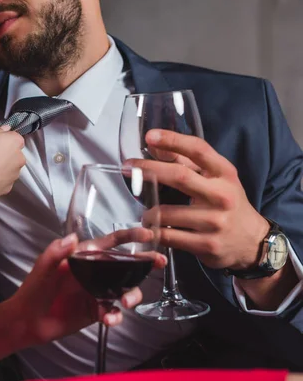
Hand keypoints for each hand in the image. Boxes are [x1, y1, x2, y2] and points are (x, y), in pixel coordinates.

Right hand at [0, 126, 25, 202]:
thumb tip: (3, 129)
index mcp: (14, 141)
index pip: (13, 136)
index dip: (2, 138)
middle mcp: (19, 158)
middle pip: (13, 152)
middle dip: (2, 152)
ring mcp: (15, 174)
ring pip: (9, 166)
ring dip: (0, 165)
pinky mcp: (9, 187)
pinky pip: (3, 179)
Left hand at [8, 233, 159, 346]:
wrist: (26, 322)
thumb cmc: (32, 291)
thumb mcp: (42, 269)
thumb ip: (56, 253)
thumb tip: (72, 237)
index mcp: (82, 258)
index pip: (109, 243)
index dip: (128, 237)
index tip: (146, 234)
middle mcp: (93, 273)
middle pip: (124, 266)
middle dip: (143, 264)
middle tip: (158, 263)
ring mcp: (96, 292)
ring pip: (124, 290)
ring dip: (131, 294)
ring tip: (126, 303)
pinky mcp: (95, 311)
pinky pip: (113, 312)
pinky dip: (116, 316)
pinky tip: (109, 320)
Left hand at [129, 129, 268, 270]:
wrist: (252, 242)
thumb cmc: (227, 203)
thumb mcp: (215, 179)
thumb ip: (186, 162)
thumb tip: (155, 144)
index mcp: (224, 174)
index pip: (198, 150)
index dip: (173, 140)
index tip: (150, 136)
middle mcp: (221, 195)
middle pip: (179, 177)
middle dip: (148, 170)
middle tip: (128, 168)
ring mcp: (214, 222)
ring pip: (166, 212)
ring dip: (148, 212)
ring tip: (146, 214)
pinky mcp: (206, 244)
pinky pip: (168, 236)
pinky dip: (154, 232)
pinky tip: (151, 230)